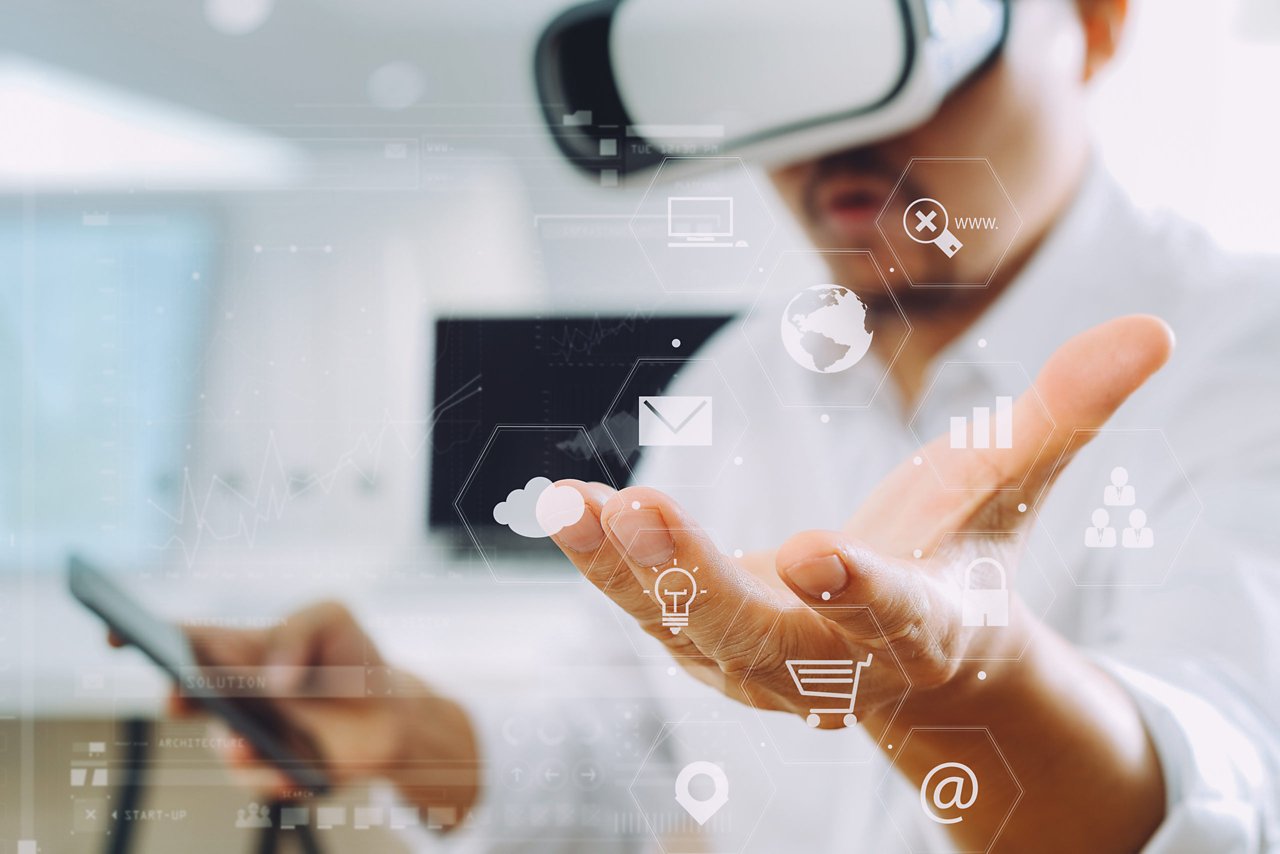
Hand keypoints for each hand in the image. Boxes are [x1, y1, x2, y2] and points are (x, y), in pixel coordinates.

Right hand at [110, 601, 479, 822]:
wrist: (390, 709)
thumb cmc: (348, 655)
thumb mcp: (332, 617)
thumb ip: (299, 629)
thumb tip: (273, 679)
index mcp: (233, 651)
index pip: (177, 640)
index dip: (138, 633)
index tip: (116, 632)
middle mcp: (228, 698)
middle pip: (185, 698)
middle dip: (177, 697)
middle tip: (180, 692)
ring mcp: (247, 738)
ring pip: (224, 747)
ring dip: (231, 747)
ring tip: (242, 743)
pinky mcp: (274, 772)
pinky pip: (264, 782)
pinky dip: (276, 778)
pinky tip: (291, 775)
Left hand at [547, 315, 1172, 720]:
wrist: (909, 663)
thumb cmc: (960, 565)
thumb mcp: (1011, 488)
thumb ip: (1066, 410)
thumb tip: (1151, 328)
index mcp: (922, 626)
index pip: (898, 614)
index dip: (863, 590)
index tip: (818, 550)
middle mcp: (833, 659)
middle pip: (763, 635)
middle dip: (700, 580)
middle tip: (642, 512)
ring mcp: (761, 662)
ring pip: (685, 627)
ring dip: (626, 571)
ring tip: (570, 507)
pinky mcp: (709, 643)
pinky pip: (650, 607)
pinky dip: (606, 564)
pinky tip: (564, 509)